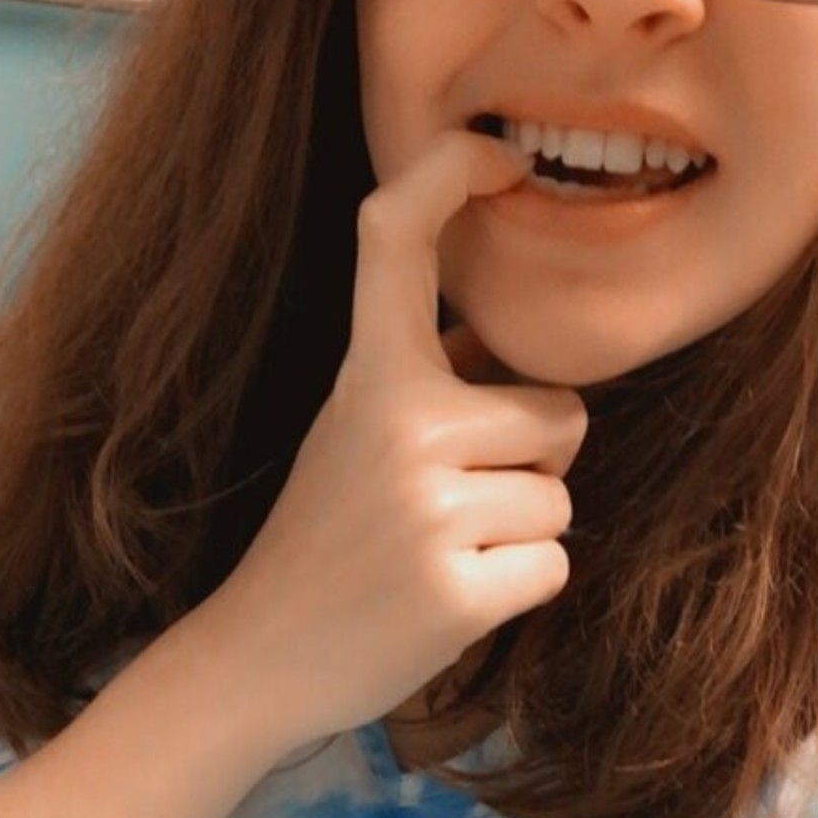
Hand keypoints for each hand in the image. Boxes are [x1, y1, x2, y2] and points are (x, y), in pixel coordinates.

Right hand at [207, 129, 588, 751]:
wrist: (256, 660)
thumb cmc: (320, 546)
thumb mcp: (348, 437)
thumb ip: (424, 383)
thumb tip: (507, 340)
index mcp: (366, 379)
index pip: (397, 241)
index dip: (451, 174)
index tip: (496, 157)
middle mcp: (398, 429)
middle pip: (561, 413)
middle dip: (532, 463)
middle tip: (451, 507)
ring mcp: (428, 512)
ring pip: (561, 497)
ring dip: (522, 533)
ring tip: (445, 556)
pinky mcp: (459, 591)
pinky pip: (554, 564)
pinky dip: (519, 589)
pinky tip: (454, 601)